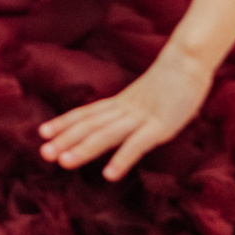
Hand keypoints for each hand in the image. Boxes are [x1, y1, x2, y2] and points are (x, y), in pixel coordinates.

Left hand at [40, 42, 215, 182]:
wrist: (191, 59)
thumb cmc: (174, 79)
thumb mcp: (148, 95)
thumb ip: (134, 107)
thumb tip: (122, 116)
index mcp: (122, 102)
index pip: (88, 113)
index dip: (65, 123)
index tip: (43, 133)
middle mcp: (126, 109)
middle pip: (91, 125)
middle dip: (66, 139)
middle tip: (43, 153)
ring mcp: (142, 118)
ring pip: (107, 134)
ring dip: (84, 149)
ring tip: (64, 163)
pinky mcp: (160, 127)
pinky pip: (137, 145)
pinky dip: (122, 159)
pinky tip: (109, 175)